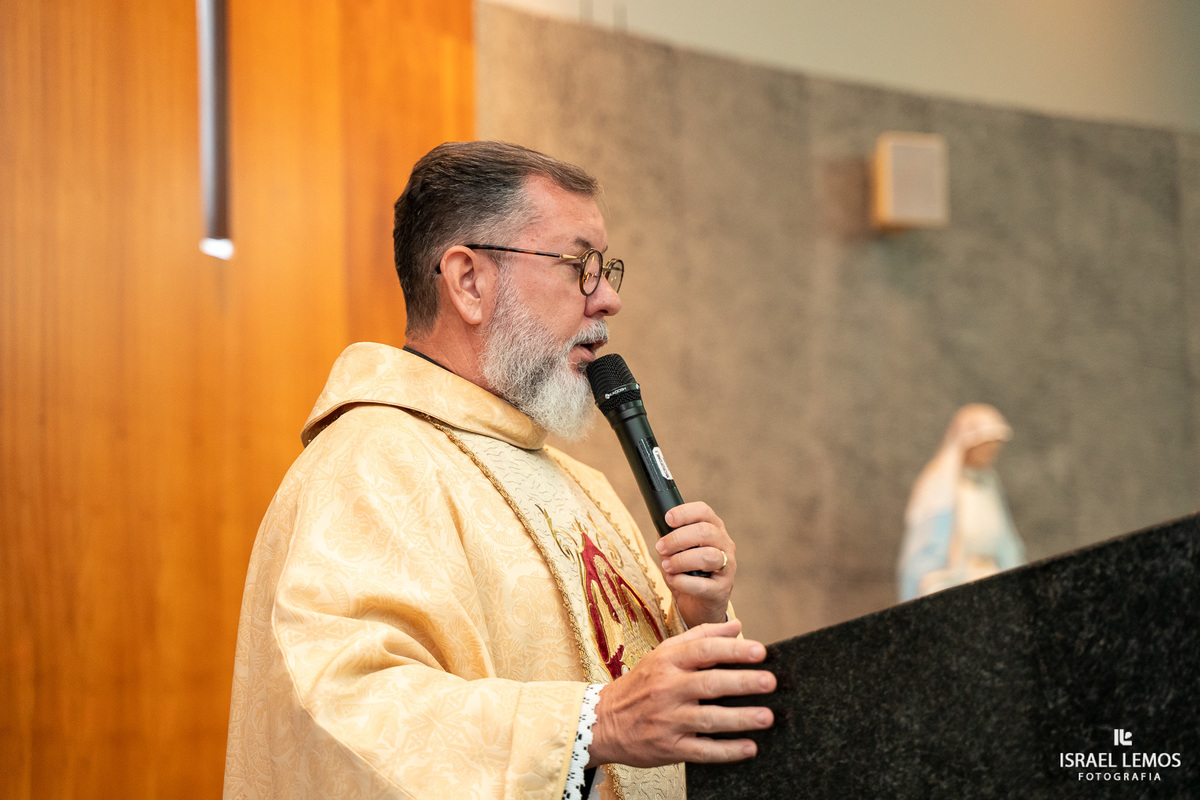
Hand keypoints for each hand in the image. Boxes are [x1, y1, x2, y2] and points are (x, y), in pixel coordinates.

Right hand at [587, 620, 774, 767]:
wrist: (604, 721)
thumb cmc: (641, 684)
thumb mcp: (663, 653)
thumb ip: (701, 637)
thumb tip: (738, 626)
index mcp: (667, 662)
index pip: (703, 651)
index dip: (733, 650)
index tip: (760, 651)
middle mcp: (667, 689)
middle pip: (709, 684)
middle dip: (742, 682)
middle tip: (770, 681)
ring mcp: (668, 720)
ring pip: (709, 719)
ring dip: (740, 718)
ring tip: (767, 717)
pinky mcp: (669, 747)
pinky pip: (702, 751)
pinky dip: (727, 751)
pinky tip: (749, 748)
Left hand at [656, 502, 735, 626]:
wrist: (698, 606)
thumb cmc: (687, 574)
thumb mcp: (676, 552)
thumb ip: (670, 539)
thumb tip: (660, 531)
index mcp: (714, 529)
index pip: (704, 512)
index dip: (685, 512)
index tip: (667, 519)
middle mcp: (725, 545)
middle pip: (705, 532)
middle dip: (677, 539)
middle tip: (660, 548)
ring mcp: (727, 568)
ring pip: (708, 556)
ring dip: (681, 560)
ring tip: (667, 566)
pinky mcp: (722, 590)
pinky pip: (702, 584)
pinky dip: (682, 582)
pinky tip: (674, 581)